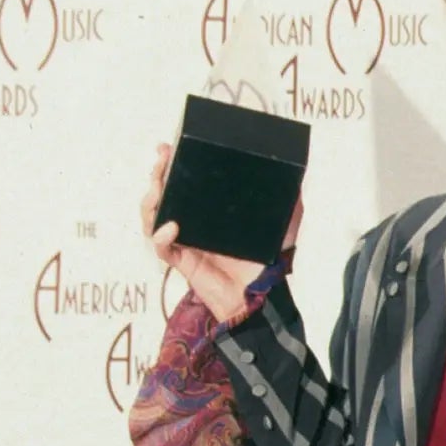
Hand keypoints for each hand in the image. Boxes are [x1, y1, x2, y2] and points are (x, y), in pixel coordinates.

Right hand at [140, 141, 303, 324]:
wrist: (264, 297)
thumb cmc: (270, 264)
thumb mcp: (284, 225)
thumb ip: (289, 202)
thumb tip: (295, 175)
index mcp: (210, 212)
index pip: (184, 184)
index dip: (172, 166)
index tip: (168, 148)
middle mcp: (194, 225)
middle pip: (163, 196)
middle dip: (157, 175)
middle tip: (161, 159)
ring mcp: (186, 243)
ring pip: (153, 218)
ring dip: (150, 202)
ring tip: (158, 189)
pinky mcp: (184, 263)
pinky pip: (162, 248)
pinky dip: (160, 236)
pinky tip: (170, 227)